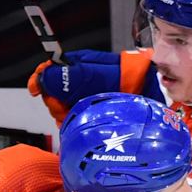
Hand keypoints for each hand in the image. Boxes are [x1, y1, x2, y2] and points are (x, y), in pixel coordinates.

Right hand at [28, 49, 165, 124]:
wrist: (156, 101)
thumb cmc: (134, 84)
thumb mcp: (101, 77)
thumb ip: (73, 76)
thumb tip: (45, 77)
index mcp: (84, 65)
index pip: (53, 67)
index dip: (42, 77)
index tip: (35, 89)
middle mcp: (84, 80)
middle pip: (54, 90)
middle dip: (55, 101)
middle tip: (64, 110)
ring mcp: (88, 97)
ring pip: (63, 106)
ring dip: (64, 114)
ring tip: (75, 119)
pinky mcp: (94, 113)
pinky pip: (74, 118)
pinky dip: (73, 123)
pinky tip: (79, 126)